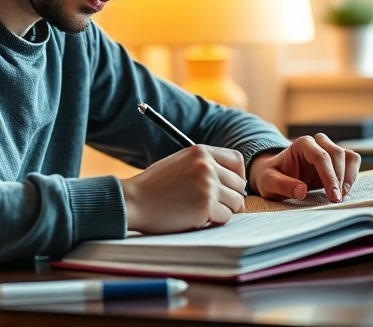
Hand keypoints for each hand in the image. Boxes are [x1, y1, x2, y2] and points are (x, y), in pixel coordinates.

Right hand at [119, 145, 245, 233]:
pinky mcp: (205, 205)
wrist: (133, 201)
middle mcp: (207, 165)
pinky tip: (194, 218)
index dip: (237, 176)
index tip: (229, 188)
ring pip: (235, 203)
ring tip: (200, 211)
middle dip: (229, 197)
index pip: (237, 160)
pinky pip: (225, 217)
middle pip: (239, 184)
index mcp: (200, 151)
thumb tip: (232, 181)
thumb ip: (204, 166)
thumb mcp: (180, 164)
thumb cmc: (154, 187)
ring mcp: (207, 185)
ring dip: (222, 211)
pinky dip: (213, 221)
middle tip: (212, 205)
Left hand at [248, 134, 360, 201]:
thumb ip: (283, 185)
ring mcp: (328, 151)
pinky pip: (352, 162)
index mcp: (301, 144)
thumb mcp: (269, 183)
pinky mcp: (335, 161)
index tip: (333, 195)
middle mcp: (317, 143)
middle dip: (339, 177)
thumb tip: (302, 191)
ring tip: (342, 195)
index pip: (320, 156)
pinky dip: (352, 175)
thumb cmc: (270, 177)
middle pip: (336, 154)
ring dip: (349, 176)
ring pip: (348, 156)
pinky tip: (344, 190)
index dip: (329, 175)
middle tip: (337, 199)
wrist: (274, 176)